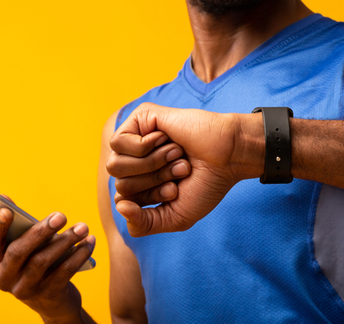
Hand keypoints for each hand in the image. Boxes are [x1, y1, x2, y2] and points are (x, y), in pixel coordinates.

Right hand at [0, 201, 94, 323]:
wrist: (51, 300)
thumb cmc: (35, 260)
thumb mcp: (26, 245)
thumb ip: (19, 226)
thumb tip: (7, 200)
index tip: (7, 210)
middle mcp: (5, 278)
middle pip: (18, 251)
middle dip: (41, 231)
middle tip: (61, 216)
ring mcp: (25, 289)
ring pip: (42, 261)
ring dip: (65, 241)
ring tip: (83, 227)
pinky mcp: (47, 295)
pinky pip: (64, 272)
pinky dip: (79, 254)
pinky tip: (90, 241)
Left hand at [108, 103, 262, 236]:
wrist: (228, 156)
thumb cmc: (205, 185)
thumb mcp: (173, 217)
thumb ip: (143, 224)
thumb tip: (119, 206)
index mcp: (142, 183)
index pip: (122, 200)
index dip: (149, 200)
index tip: (176, 191)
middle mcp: (136, 161)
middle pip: (119, 183)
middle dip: (153, 181)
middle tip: (180, 170)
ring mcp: (136, 139)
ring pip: (115, 164)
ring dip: (150, 165)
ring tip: (175, 155)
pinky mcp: (139, 118)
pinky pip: (118, 142)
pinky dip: (145, 147)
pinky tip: (166, 139)